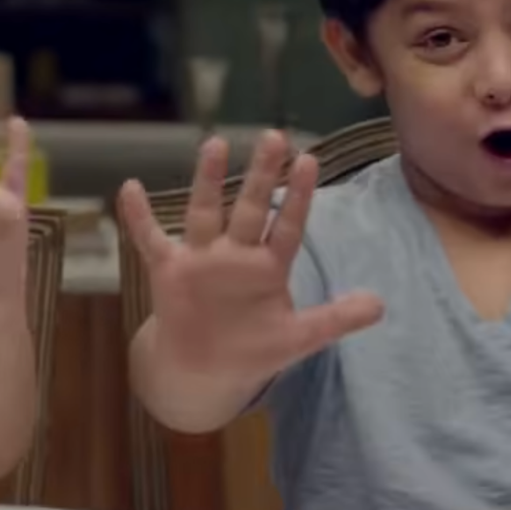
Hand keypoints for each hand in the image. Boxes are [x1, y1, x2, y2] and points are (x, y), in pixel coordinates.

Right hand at [118, 130, 382, 380]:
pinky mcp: (169, 271)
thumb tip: (381, 304)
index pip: (286, 225)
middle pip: (249, 207)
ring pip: (205, 213)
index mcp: (268, 266)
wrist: (204, 372)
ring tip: (215, 145)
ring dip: (209, 181)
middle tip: (275, 137)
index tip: (310, 160)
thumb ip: (336, 318)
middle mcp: (235, 253)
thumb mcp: (299, 338)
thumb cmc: (252, 348)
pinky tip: (129, 188)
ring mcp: (201, 259)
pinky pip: (150, 239)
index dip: (297, 196)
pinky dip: (138, 216)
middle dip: (261, 175)